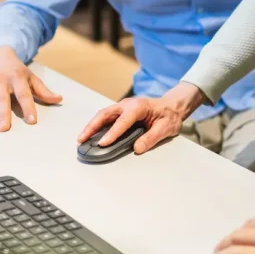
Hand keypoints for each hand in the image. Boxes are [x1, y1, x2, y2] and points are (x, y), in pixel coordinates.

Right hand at [0, 46, 62, 131]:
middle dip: (3, 114)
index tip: (32, 121)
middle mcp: (1, 80)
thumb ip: (43, 90)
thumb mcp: (31, 77)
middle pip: (2, 99)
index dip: (28, 107)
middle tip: (4, 128)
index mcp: (17, 77)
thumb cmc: (16, 70)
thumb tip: (58, 99)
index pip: (24, 94)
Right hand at [77, 82, 204, 153]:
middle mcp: (128, 104)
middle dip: (92, 126)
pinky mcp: (121, 112)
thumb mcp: (166, 128)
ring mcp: (123, 107)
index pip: (123, 121)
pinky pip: (106, 117)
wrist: (173, 106)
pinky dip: (97, 125)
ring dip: (91, 126)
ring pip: (103, 115)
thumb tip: (137, 148)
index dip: (112, 133)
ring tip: (81, 138)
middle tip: (81, 139)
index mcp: (139, 107)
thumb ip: (151, 138)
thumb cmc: (169, 116)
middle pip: (106, 114)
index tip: (102, 143)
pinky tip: (91, 134)